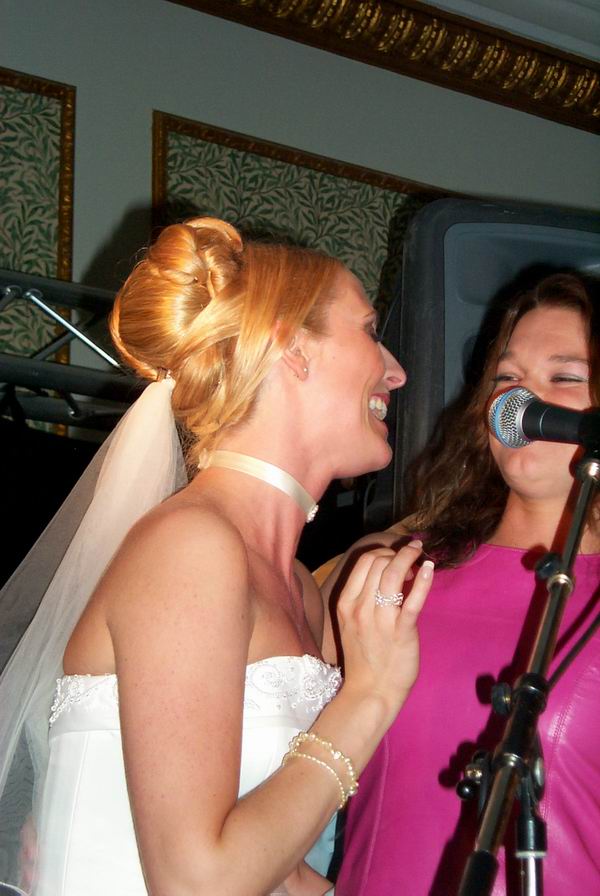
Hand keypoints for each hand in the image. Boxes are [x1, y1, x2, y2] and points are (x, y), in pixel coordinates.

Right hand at [336, 540, 432, 723]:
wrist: (370, 692)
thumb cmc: (364, 658)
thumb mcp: (352, 623)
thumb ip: (364, 598)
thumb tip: (390, 573)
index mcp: (345, 603)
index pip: (364, 562)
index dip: (384, 551)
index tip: (397, 555)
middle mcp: (360, 607)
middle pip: (379, 562)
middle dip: (398, 553)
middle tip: (413, 556)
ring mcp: (380, 619)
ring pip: (393, 573)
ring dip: (410, 557)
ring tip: (421, 554)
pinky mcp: (401, 631)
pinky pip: (412, 600)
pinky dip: (423, 581)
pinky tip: (430, 569)